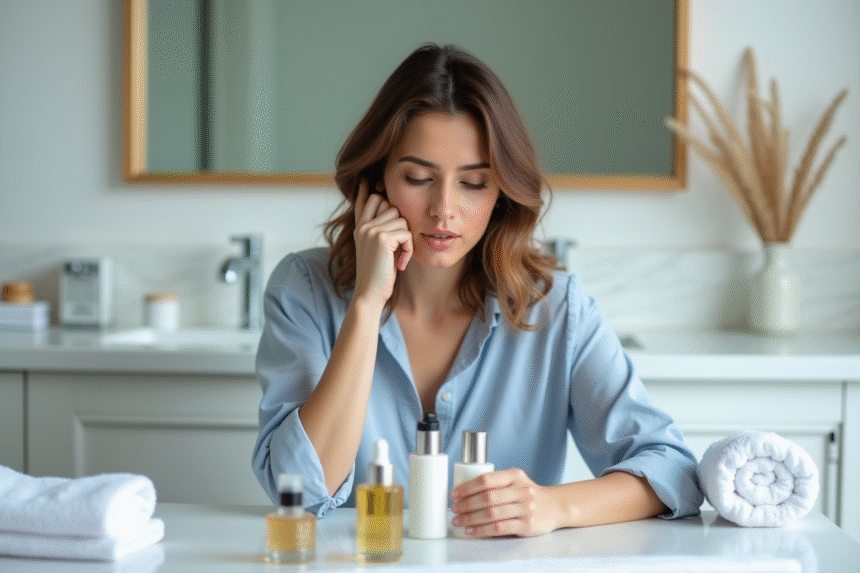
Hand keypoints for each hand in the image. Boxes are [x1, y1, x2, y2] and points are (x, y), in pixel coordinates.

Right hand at [352, 182, 412, 305]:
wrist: (370, 294)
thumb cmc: (377, 274)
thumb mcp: (374, 249)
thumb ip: (376, 230)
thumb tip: (384, 214)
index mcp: (360, 227)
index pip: (364, 201)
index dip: (366, 190)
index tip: (366, 180)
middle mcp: (363, 225)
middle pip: (389, 205)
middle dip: (399, 222)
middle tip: (397, 245)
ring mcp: (370, 230)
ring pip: (401, 219)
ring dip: (406, 238)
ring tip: (398, 256)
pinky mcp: (382, 238)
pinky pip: (406, 233)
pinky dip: (409, 249)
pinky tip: (401, 263)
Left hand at [450, 469, 567, 537]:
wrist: (554, 506)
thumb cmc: (527, 494)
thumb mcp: (515, 481)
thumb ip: (495, 483)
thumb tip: (463, 492)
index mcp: (514, 475)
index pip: (486, 479)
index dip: (467, 487)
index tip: (454, 494)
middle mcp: (521, 490)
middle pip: (487, 498)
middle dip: (466, 505)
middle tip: (453, 510)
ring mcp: (525, 508)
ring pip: (492, 514)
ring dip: (471, 519)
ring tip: (458, 521)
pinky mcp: (527, 525)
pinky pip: (499, 528)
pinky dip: (482, 530)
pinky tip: (471, 531)